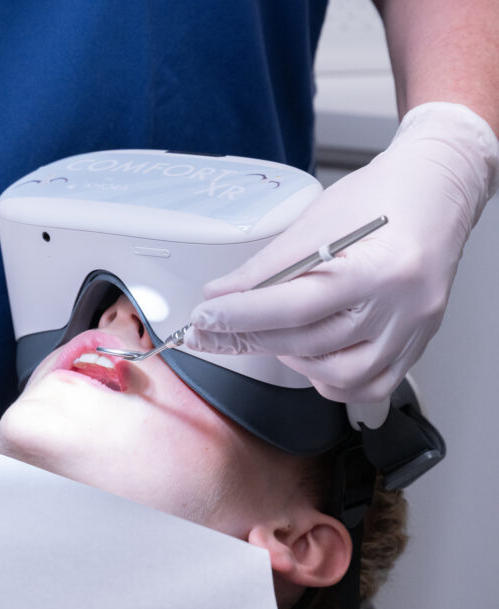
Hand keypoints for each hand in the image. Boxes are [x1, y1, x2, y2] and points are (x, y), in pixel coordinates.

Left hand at [187, 103, 498, 402]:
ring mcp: (411, 333)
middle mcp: (402, 308)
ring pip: (337, 374)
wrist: (435, 193)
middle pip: (308, 342)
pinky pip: (365, 385)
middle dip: (248, 338)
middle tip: (209, 332)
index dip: (241, 316)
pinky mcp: (414, 347)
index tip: (204, 317)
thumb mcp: (317, 222)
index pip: (295, 305)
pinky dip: (328, 376)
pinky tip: (307, 353)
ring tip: (268, 333)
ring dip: (289, 358)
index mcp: (379, 269)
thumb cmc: (381, 199)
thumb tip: (220, 297)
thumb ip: (268, 267)